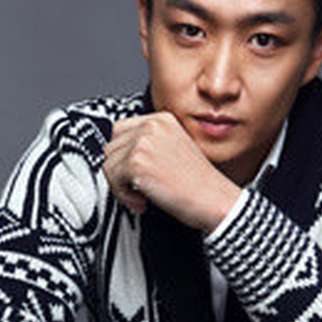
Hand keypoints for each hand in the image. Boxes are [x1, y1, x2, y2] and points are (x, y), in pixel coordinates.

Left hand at [103, 112, 240, 231]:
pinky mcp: (136, 162)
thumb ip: (150, 144)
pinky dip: (124, 196)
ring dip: (121, 186)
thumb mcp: (175, 149)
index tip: (136, 173)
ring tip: (142, 196)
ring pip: (108, 164)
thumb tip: (120, 155)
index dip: (123, 155)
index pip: (121, 130)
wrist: (213, 199)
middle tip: (139, 189)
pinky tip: (144, 202)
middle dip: (121, 172)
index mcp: (162, 119)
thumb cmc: (198, 183)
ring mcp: (143, 142)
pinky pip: (113, 179)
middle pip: (112, 147)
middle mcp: (152, 125)